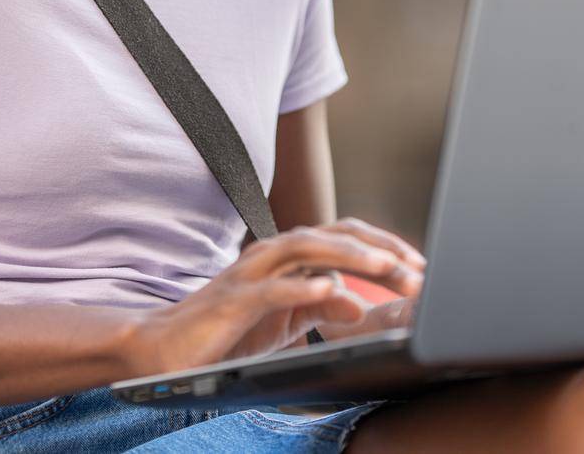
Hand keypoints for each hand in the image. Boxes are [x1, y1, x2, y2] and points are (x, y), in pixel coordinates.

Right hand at [124, 218, 425, 376]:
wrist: (165, 347)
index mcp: (286, 258)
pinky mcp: (233, 299)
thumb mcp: (286, 321)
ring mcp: (251, 272)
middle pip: (332, 235)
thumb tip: (362, 306)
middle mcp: (271, 255)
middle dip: (378, 249)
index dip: (383, 246)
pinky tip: (330, 289)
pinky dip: (302, 286)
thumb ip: (322, 306)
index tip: (419, 266)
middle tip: (417, 269)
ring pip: (306, 250)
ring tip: (386, 266)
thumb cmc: (226, 331)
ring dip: (350, 257)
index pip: (343, 238)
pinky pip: (272, 288)